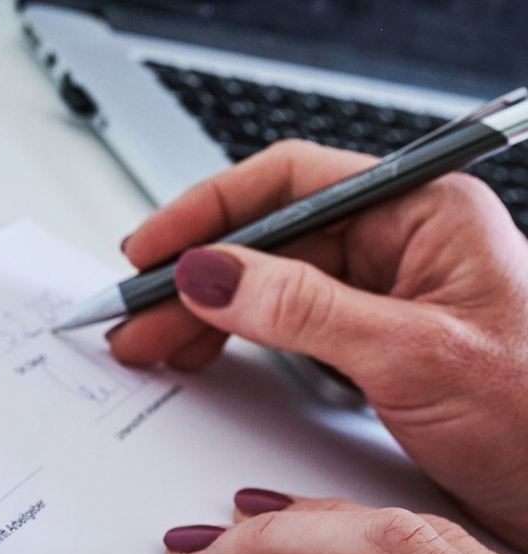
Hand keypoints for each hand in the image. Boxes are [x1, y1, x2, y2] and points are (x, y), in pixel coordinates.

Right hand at [109, 140, 527, 550]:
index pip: (291, 185)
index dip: (207, 213)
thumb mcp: (412, 355)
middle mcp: (404, 246)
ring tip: (153, 346)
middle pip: (268, 240)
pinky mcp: (375, 347)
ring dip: (205, 314)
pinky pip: (288, 329)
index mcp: (425, 215)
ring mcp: (387, 297)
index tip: (147, 250)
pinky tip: (205, 359)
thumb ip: (302, 309)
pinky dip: (238, 344)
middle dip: (193, 277)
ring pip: (270, 286)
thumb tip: (210, 271)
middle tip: (135, 317)